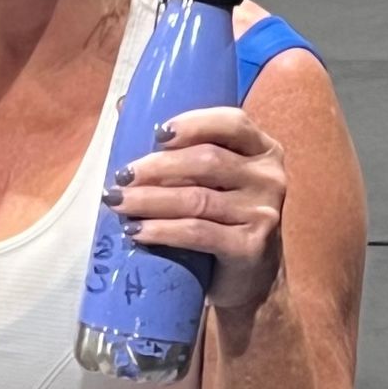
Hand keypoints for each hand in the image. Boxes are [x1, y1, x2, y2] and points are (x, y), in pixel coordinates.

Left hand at [107, 106, 286, 315]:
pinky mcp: (251, 247)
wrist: (251, 282)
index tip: (156, 134)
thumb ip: (182, 148)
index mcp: (263, 150)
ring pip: (197, 199)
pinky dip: (162, 231)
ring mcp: (264, 212)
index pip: (232, 122)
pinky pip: (198, 233)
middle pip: (207, 161)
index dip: (193, 123)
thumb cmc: (222, 221)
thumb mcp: (211, 181)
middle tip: (121, 177)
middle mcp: (269, 177)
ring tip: (118, 204)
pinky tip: (137, 232)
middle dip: (157, 167)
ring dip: (150, 200)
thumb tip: (125, 106)